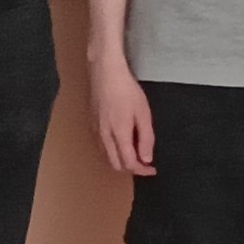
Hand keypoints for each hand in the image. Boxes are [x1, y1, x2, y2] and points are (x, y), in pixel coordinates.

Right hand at [93, 55, 155, 176]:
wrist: (105, 73)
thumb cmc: (127, 90)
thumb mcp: (143, 113)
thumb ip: (146, 138)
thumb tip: (146, 159)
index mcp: (119, 134)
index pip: (129, 163)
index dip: (142, 170)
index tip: (152, 169)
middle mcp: (104, 137)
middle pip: (115, 165)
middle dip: (131, 168)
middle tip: (144, 163)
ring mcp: (95, 131)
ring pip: (106, 158)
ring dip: (120, 161)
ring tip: (134, 154)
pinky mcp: (90, 125)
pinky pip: (100, 147)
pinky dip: (111, 153)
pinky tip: (120, 143)